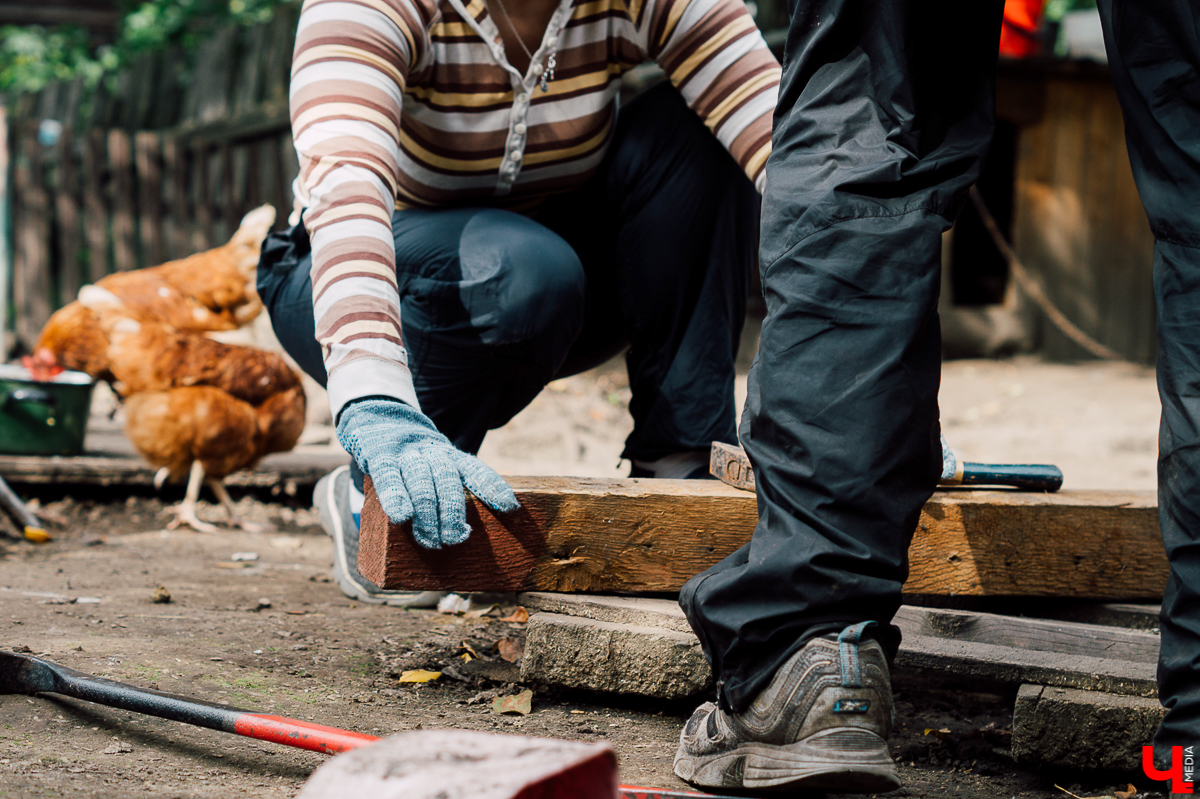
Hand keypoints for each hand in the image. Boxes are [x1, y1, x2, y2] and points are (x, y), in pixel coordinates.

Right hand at [337, 399, 519, 548]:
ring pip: (421, 481)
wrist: (379, 421)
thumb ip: (449, 491)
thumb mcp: (437, 465)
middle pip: (447, 478)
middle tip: (455, 538)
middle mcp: (432, 452)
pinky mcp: (380, 457)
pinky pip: (390, 478)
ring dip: (427, 513)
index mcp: (451, 455)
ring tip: (431, 541)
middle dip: (453, 511)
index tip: (510, 507)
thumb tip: (461, 535)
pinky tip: (402, 517)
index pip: (475, 470)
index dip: (492, 487)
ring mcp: (406, 454)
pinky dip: (396, 498)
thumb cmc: (415, 459)